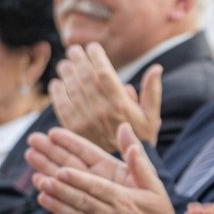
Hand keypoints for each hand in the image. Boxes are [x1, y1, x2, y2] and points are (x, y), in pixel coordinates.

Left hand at [37, 125, 176, 213]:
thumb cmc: (157, 212)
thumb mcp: (154, 185)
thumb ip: (139, 162)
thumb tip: (127, 131)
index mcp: (125, 200)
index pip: (98, 187)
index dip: (79, 180)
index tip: (62, 171)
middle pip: (83, 201)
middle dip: (60, 189)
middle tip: (42, 178)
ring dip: (57, 206)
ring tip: (41, 194)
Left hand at [47, 44, 162, 151]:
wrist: (124, 167)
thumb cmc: (140, 137)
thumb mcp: (151, 116)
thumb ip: (152, 91)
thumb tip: (156, 67)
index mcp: (120, 105)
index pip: (104, 73)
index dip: (96, 57)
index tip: (92, 46)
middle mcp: (102, 112)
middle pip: (85, 78)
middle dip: (78, 60)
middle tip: (74, 50)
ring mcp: (86, 121)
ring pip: (72, 90)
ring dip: (66, 73)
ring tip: (64, 64)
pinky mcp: (74, 130)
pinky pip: (62, 106)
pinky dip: (57, 93)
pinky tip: (57, 83)